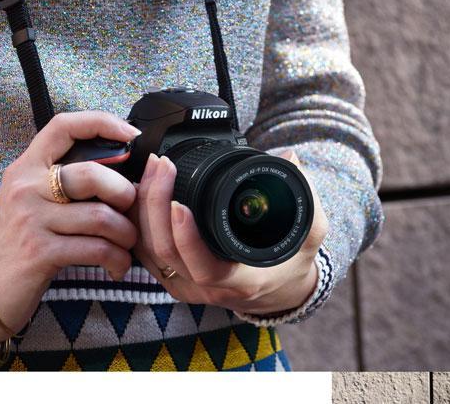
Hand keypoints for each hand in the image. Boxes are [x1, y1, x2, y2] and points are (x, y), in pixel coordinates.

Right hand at [0, 111, 139, 340]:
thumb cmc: (24, 240)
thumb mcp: (35, 200)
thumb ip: (67, 179)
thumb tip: (123, 165)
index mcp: (27, 168)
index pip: (63, 127)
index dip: (102, 123)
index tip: (131, 134)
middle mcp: (25, 188)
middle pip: (93, 175)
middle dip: (125, 194)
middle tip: (131, 213)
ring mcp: (31, 220)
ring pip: (102, 216)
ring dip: (127, 234)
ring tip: (126, 245)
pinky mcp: (40, 253)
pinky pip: (98, 249)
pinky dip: (118, 259)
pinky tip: (117, 266)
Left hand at [131, 151, 328, 314]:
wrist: (279, 290)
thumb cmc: (292, 262)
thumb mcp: (309, 232)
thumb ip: (306, 196)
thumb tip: (290, 158)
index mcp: (242, 281)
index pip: (205, 268)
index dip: (187, 238)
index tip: (180, 202)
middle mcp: (209, 288)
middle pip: (166, 253)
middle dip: (156, 204)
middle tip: (163, 165)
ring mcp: (187, 286)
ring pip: (149, 252)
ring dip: (144, 208)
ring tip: (152, 169)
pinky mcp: (173, 278)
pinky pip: (145, 252)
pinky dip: (139, 220)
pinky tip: (142, 190)